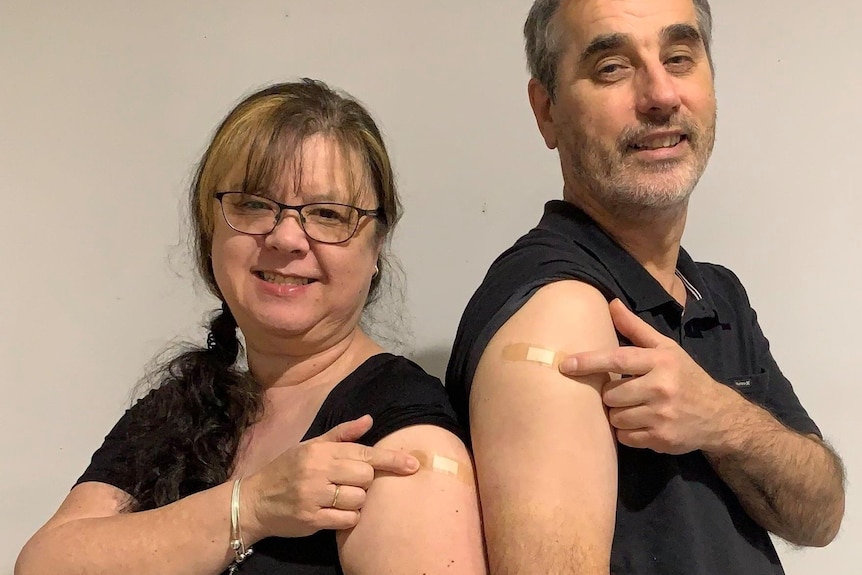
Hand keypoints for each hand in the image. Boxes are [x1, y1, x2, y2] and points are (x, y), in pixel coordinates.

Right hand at [244, 415, 419, 538]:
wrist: (254, 500)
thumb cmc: (287, 470)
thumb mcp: (311, 445)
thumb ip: (342, 434)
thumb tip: (369, 419)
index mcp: (321, 450)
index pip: (364, 453)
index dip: (392, 460)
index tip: (414, 465)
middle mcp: (318, 470)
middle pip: (366, 477)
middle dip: (365, 482)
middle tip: (349, 482)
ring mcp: (314, 496)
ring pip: (358, 500)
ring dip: (356, 501)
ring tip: (338, 498)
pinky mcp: (312, 520)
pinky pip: (347, 520)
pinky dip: (348, 518)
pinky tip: (335, 513)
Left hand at [559, 299, 738, 454]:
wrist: (720, 415)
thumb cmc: (685, 376)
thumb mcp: (666, 348)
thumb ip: (636, 328)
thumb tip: (611, 304)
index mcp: (660, 361)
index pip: (617, 359)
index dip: (589, 361)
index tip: (566, 364)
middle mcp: (661, 387)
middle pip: (610, 394)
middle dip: (611, 394)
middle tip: (626, 392)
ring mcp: (662, 416)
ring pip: (615, 417)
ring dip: (618, 414)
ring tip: (635, 408)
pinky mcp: (661, 439)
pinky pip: (625, 437)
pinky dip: (627, 432)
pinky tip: (642, 423)